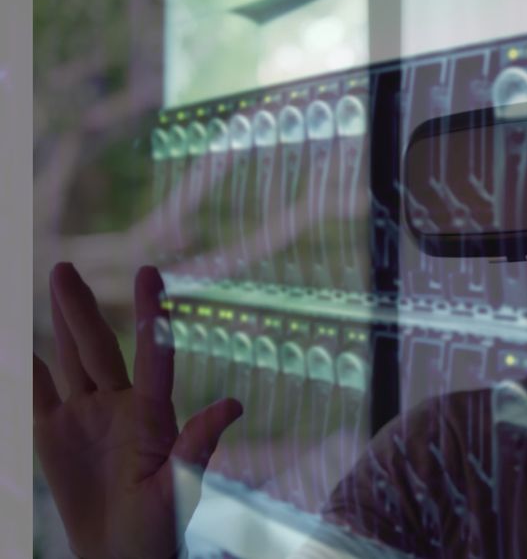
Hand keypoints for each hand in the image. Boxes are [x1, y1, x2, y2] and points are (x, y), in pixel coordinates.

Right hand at [33, 263, 242, 558]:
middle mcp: (120, 405)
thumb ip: (197, 445)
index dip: (150, 315)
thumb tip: (234, 405)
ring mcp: (86, 416)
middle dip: (81, 309)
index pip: (152, 354)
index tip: (149, 273)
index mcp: (153, 414)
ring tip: (57, 278)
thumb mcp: (180, 489)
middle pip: (98, 349)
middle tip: (65, 268)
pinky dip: (26, 369)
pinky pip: (37, 394)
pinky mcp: (55, 434)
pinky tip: (21, 341)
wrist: (121, 552)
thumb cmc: (159, 526)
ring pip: (71, 360)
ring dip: (62, 321)